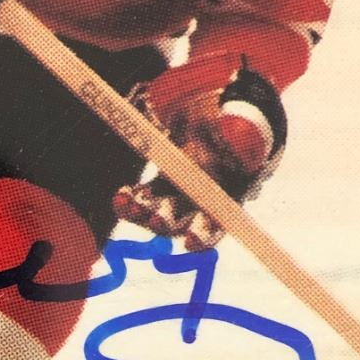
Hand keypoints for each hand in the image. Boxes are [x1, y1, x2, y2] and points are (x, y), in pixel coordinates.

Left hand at [113, 63, 285, 248]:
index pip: (217, 224)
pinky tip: (121, 195)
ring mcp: (177, 196)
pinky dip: (129, 199)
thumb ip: (238, 134)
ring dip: (141, 212)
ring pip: (157, 213)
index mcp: (227, 195)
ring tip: (127, 202)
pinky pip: (141, 199)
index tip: (190, 242)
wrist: (215, 116)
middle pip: (183, 222)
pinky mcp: (158, 188)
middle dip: (167, 222)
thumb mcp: (237, 125)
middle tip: (156, 219)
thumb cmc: (231, 124)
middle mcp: (200, 203)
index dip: (204, 236)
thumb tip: (237, 138)